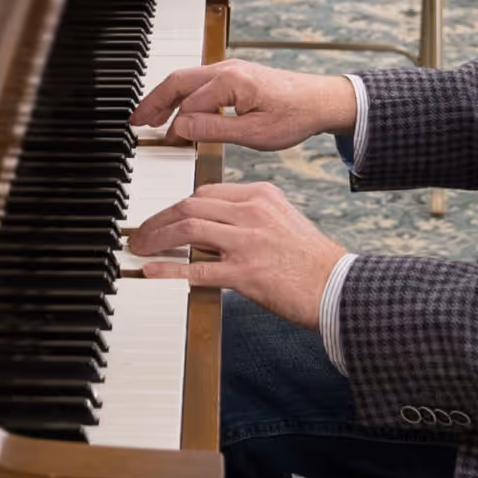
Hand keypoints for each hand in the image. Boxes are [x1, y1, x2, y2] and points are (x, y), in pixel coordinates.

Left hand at [129, 182, 348, 328]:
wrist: (338, 285)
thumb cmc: (312, 259)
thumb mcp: (283, 219)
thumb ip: (249, 216)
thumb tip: (213, 224)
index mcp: (261, 195)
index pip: (205, 192)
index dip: (177, 205)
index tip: (163, 216)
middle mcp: (252, 213)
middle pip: (190, 206)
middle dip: (158, 219)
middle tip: (141, 231)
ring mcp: (247, 243)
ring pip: (188, 229)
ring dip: (156, 238)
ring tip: (139, 247)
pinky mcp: (246, 273)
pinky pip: (198, 267)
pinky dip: (170, 267)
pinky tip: (152, 269)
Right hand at [130, 59, 354, 150]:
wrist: (322, 100)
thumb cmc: (295, 116)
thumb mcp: (254, 133)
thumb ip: (214, 130)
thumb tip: (180, 128)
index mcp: (230, 81)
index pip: (188, 104)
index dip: (173, 126)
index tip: (163, 143)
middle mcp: (226, 68)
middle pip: (177, 82)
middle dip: (153, 101)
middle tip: (135, 121)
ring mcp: (230, 69)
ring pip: (186, 80)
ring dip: (166, 98)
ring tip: (149, 118)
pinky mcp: (235, 75)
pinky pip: (199, 82)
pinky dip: (182, 96)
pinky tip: (178, 112)